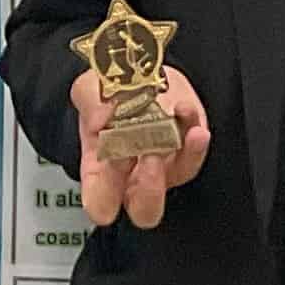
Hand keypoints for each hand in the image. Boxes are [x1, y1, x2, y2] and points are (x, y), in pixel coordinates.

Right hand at [73, 61, 212, 230]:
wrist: (137, 74)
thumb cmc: (108, 92)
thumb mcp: (88, 91)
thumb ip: (91, 104)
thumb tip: (102, 118)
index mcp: (100, 173)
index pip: (100, 203)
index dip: (105, 199)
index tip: (112, 168)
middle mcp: (133, 177)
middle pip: (146, 210)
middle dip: (150, 189)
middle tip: (149, 156)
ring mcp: (164, 166)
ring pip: (180, 176)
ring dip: (182, 154)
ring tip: (173, 124)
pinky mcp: (187, 149)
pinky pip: (196, 150)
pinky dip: (193, 130)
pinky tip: (184, 109)